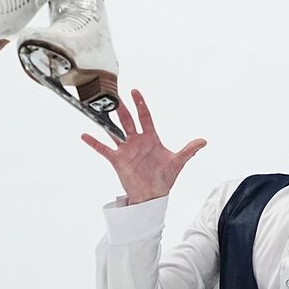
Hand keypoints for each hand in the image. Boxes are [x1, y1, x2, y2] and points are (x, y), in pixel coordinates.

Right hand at [81, 88, 206, 205]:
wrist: (152, 196)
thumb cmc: (164, 178)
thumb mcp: (177, 162)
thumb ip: (188, 150)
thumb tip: (203, 141)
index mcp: (151, 138)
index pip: (145, 117)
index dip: (140, 104)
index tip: (135, 91)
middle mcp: (137, 141)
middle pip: (128, 121)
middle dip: (123, 108)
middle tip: (116, 95)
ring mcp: (126, 149)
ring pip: (115, 131)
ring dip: (108, 121)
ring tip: (99, 109)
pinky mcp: (118, 160)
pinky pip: (104, 149)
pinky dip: (94, 142)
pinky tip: (85, 135)